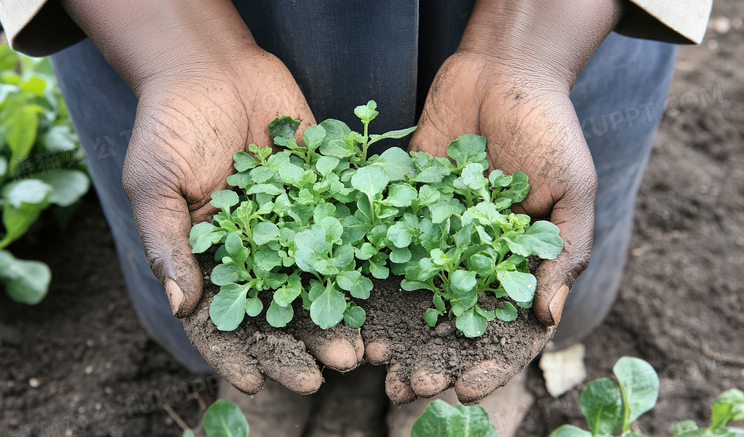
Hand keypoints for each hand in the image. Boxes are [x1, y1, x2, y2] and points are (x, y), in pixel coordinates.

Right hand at [61, 0, 363, 394]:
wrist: (211, 67)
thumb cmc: (168, 126)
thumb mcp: (154, 185)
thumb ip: (168, 242)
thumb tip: (182, 304)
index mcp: (211, 258)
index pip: (224, 319)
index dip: (238, 354)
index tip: (256, 384)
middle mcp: (257, 248)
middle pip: (281, 308)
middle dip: (303, 343)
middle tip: (329, 370)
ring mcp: (294, 223)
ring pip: (319, 279)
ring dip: (338, 314)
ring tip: (360, 347)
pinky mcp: (324, 192)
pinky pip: (347, 228)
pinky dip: (365, 258)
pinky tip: (383, 288)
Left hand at [364, 0, 621, 403]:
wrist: (502, 74)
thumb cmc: (549, 133)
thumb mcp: (572, 194)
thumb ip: (561, 256)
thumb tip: (545, 318)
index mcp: (517, 267)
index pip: (504, 331)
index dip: (486, 365)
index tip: (463, 390)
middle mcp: (474, 260)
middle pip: (451, 323)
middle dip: (429, 357)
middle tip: (406, 386)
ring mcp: (437, 238)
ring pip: (412, 296)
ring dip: (394, 332)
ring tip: (371, 362)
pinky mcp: (405, 209)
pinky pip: (386, 249)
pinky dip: (369, 280)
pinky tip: (350, 306)